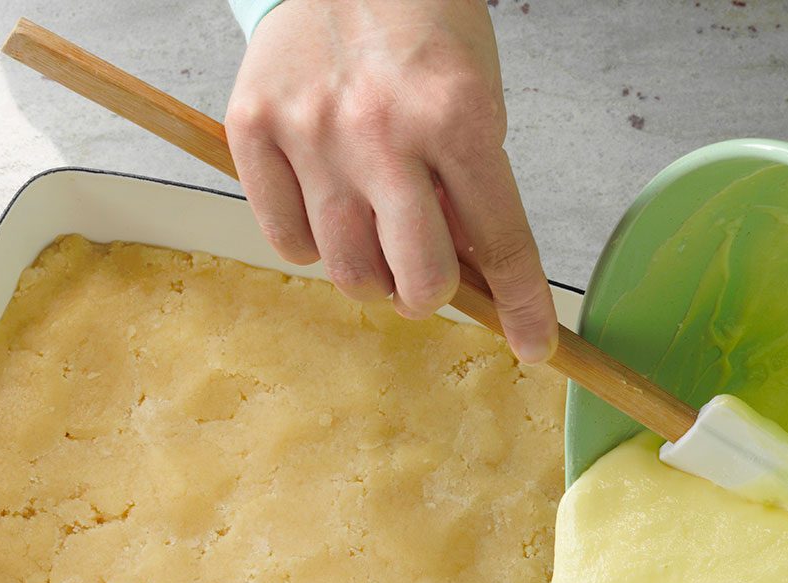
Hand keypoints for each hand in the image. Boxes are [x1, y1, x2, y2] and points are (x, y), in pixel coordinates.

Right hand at [225, 0, 557, 362]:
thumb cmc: (419, 29)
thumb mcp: (477, 99)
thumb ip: (474, 189)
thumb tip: (476, 279)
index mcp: (455, 116)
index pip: (502, 242)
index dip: (523, 307)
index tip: (533, 347)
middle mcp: (381, 130)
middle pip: (418, 281)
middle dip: (433, 294)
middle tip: (430, 275)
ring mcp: (311, 132)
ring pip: (348, 273)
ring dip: (373, 274)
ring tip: (377, 234)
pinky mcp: (253, 128)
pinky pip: (287, 240)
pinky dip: (313, 244)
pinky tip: (330, 206)